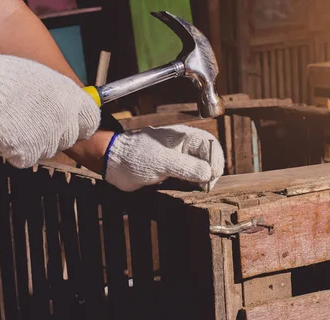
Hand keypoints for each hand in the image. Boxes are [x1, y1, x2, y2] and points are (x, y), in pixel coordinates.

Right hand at [0, 49, 99, 167]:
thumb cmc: (7, 77)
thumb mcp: (45, 78)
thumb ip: (63, 95)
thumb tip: (71, 104)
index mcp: (72, 99)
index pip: (91, 121)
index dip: (80, 124)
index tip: (72, 124)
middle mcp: (65, 120)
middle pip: (69, 138)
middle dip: (55, 134)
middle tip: (35, 124)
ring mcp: (48, 138)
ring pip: (49, 149)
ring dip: (35, 143)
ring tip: (17, 126)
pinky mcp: (28, 152)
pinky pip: (28, 158)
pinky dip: (17, 151)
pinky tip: (7, 135)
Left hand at [104, 124, 224, 191]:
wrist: (113, 164)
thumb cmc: (135, 156)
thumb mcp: (162, 161)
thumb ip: (187, 166)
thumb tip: (209, 173)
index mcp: (184, 137)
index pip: (210, 145)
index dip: (216, 160)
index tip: (212, 176)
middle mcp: (184, 148)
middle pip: (209, 158)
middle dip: (211, 172)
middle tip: (207, 187)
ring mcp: (179, 161)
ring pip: (200, 170)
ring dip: (203, 181)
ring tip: (200, 191)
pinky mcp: (173, 173)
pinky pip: (190, 179)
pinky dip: (193, 186)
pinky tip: (192, 192)